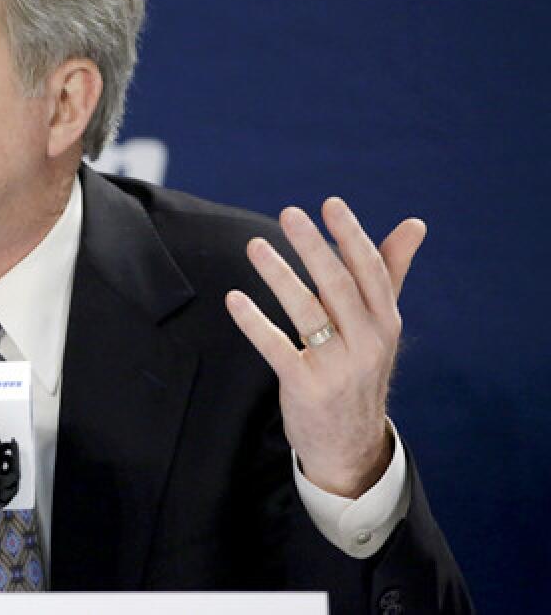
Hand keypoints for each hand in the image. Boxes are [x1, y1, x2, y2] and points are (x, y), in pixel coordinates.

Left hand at [224, 197, 425, 497]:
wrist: (350, 445)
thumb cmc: (360, 370)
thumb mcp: (380, 325)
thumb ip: (390, 272)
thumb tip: (415, 223)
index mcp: (386, 322)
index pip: (371, 271)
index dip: (351, 236)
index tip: (330, 204)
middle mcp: (368, 343)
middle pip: (339, 286)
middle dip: (314, 247)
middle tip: (289, 214)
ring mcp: (339, 368)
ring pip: (308, 312)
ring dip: (279, 276)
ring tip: (254, 246)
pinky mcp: (307, 389)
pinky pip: (277, 348)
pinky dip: (255, 322)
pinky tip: (234, 299)